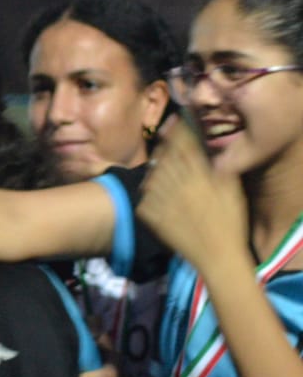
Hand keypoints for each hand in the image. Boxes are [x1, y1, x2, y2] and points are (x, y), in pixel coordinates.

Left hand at [139, 118, 247, 273]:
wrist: (216, 256)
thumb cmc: (230, 223)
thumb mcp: (231, 190)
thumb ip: (220, 168)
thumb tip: (209, 149)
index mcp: (199, 175)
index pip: (185, 145)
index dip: (180, 130)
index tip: (178, 119)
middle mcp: (177, 183)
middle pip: (166, 155)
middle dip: (166, 142)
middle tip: (166, 132)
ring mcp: (160, 198)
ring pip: (152, 172)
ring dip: (156, 164)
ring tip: (160, 159)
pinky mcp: (149, 214)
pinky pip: (144, 195)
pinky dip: (147, 188)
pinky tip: (152, 185)